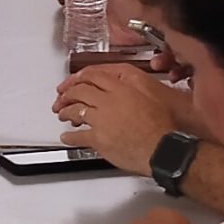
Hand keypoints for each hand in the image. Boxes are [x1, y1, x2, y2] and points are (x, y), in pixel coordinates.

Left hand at [55, 63, 179, 174]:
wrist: (162, 149)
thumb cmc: (161, 126)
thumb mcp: (150, 96)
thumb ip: (131, 89)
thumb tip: (121, 86)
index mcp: (121, 88)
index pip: (93, 75)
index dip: (79, 77)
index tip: (74, 80)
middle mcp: (108, 102)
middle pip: (80, 91)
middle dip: (68, 94)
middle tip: (62, 96)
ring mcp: (101, 121)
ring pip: (76, 111)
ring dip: (66, 112)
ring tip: (62, 114)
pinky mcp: (98, 139)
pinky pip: (78, 136)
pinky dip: (70, 137)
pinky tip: (66, 137)